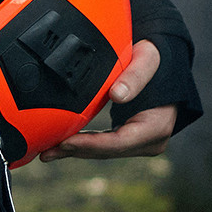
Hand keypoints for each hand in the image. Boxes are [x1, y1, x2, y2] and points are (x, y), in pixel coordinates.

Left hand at [38, 39, 175, 160]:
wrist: (164, 64)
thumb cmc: (155, 59)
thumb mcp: (147, 59)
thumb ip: (134, 75)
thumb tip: (118, 94)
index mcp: (157, 125)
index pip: (119, 142)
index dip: (90, 144)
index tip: (65, 142)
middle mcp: (152, 140)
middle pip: (109, 151)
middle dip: (77, 151)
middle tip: (46, 151)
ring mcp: (143, 142)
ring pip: (105, 151)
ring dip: (76, 151)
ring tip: (48, 152)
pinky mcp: (132, 139)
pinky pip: (106, 145)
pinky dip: (85, 145)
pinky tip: (62, 145)